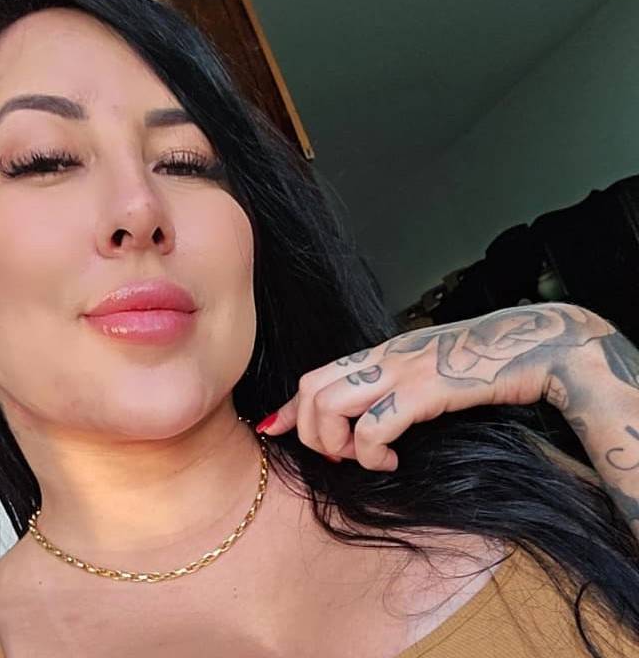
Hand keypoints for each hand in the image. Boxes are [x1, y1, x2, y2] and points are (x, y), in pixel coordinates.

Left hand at [256, 302, 613, 471]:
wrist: (534, 347)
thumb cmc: (484, 365)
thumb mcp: (428, 373)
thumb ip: (397, 387)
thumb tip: (375, 416)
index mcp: (381, 353)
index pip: (318, 374)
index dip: (291, 406)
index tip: (274, 427)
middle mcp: (383, 357)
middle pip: (312, 388)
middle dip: (311, 431)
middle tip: (340, 456)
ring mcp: (402, 370)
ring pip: (330, 405)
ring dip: (335, 443)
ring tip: (363, 459)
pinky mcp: (425, 389)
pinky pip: (373, 426)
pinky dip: (371, 453)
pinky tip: (393, 461)